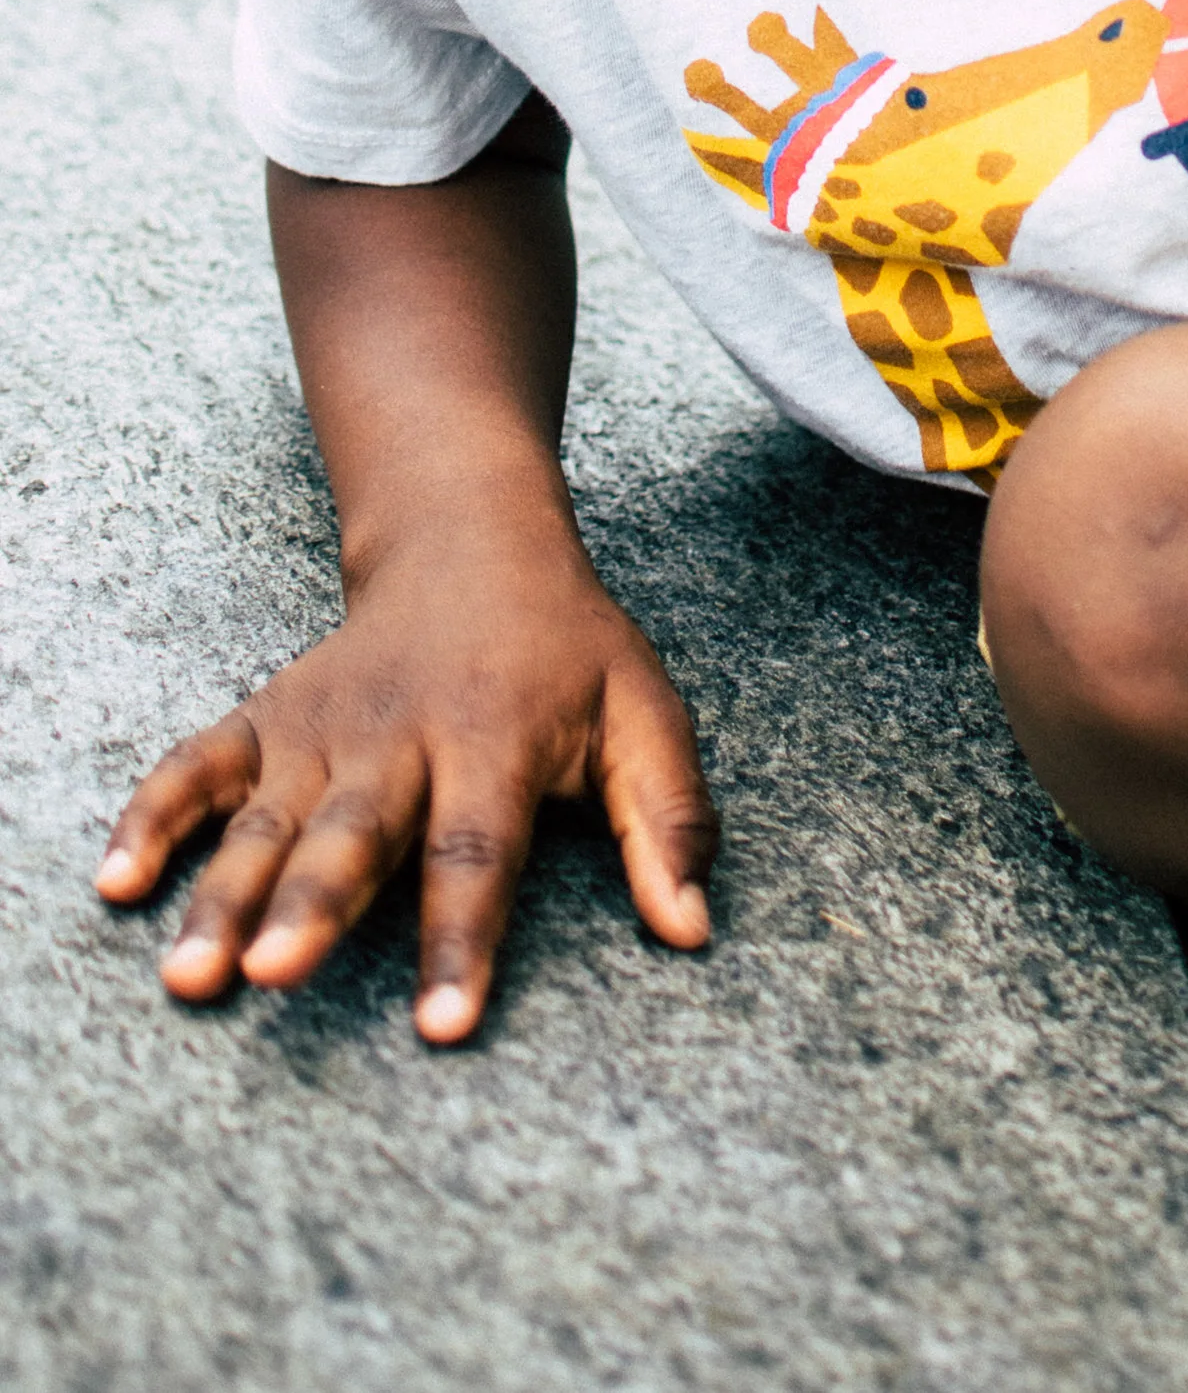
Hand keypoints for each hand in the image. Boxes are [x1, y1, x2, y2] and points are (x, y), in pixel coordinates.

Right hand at [94, 534, 716, 1041]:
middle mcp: (400, 735)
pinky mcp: (269, 718)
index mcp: (495, 738)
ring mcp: (324, 726)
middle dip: (314, 906)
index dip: (462, 940)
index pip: (480, 850)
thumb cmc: (568, 647)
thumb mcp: (642, 711)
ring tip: (190, 973)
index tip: (443, 1027)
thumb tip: (693, 929)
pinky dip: (153, 817)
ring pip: (269, 818)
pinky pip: (199, 767)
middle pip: (356, 833)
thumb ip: (668, 818)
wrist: (472, 538)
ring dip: (223, 891)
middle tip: (272, 975)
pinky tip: (116, 882)